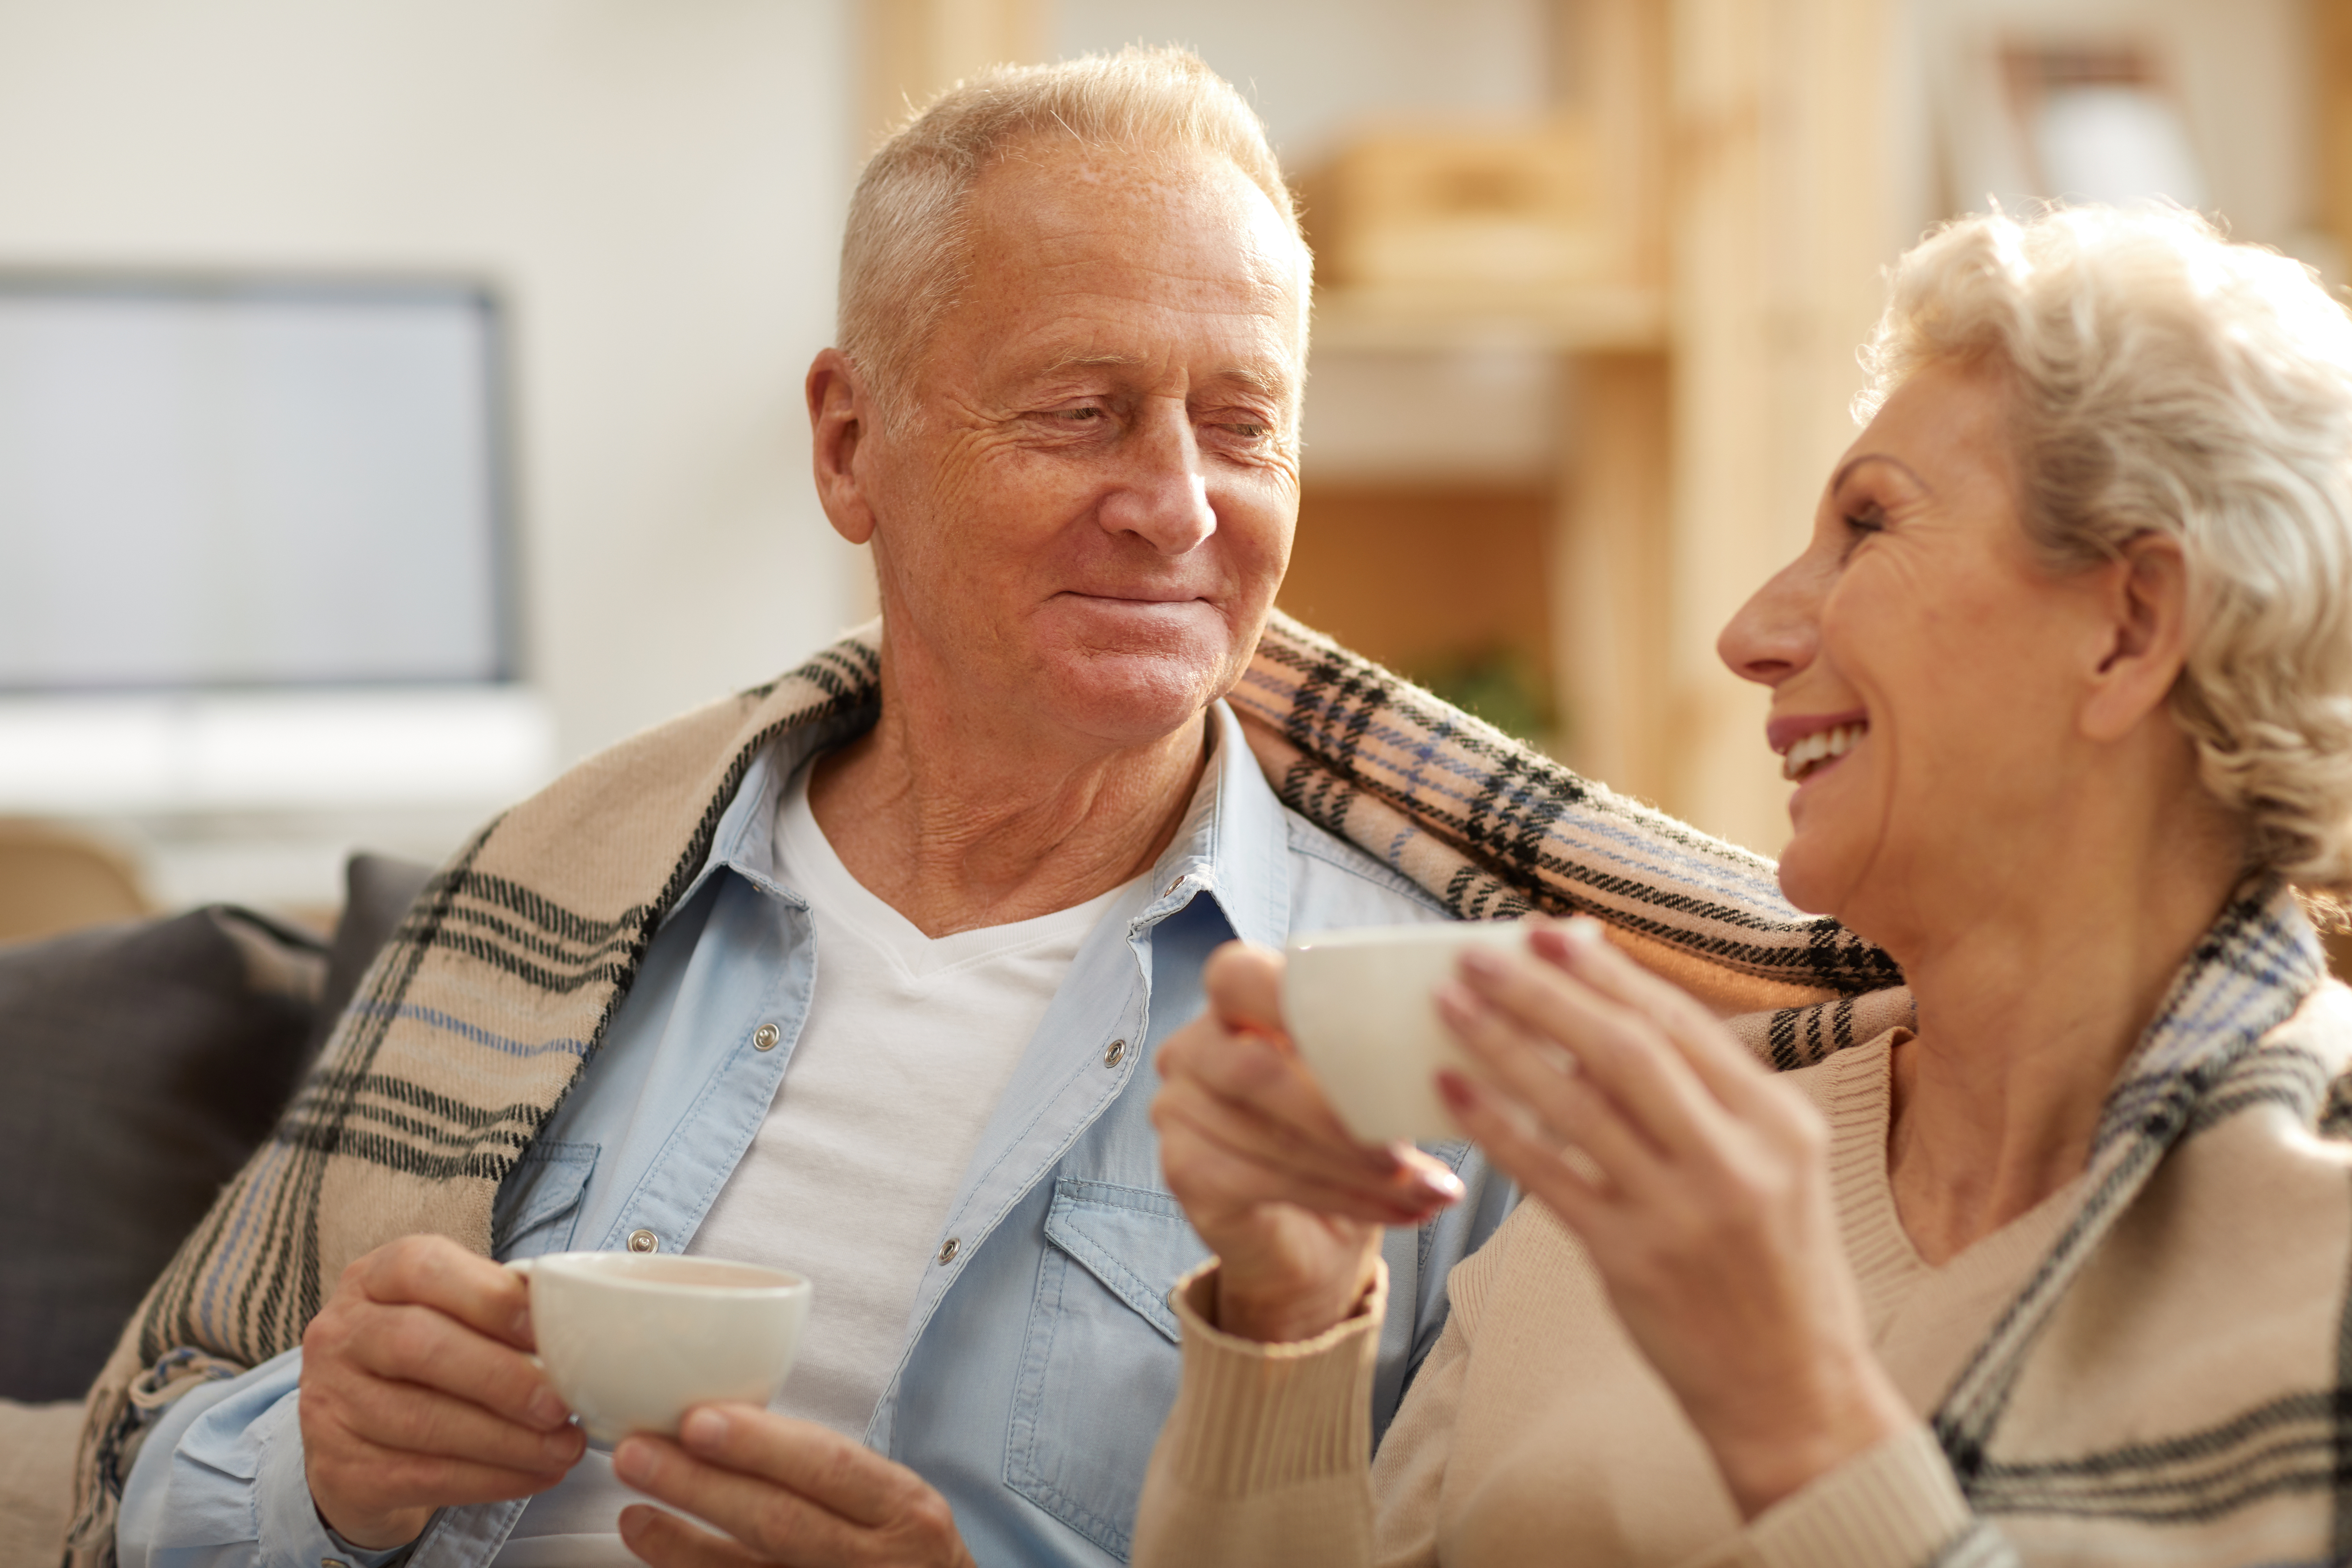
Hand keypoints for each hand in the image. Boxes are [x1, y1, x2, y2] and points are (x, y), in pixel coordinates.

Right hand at [300, 1234, 585, 1547]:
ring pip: (423, 1420)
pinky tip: (536, 1475)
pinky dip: (490, 1479)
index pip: (422, 1267)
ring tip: (564, 1447)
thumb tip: (574, 1320)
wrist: (352, 1437)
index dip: (488, 1297)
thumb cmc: (423, 1360)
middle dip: (501, 1377)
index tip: (544, 1330)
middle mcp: (341, 1334)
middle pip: (417, 1344)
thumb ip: (497, 1307)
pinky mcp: (340, 1468)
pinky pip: (423, 1475)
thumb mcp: (448, 1314)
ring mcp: (330, 1402)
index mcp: (374, 1278)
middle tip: (561, 1404)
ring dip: (507, 1439)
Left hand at [613, 1405, 973, 1567]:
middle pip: (780, 1522)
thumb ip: (828, 1474)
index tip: (696, 1420)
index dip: (760, 1443)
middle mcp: (876, 1559)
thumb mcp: (892, 1502)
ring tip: (631, 1514)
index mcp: (903, 1508)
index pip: (828, 1466)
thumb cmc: (905, 1550)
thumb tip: (727, 1426)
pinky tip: (660, 1561)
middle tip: (638, 1454)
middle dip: (702, 1487)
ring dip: (682, 1546)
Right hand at [1150, 941, 1464, 1343]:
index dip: (1290, 996)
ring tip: (1427, 1189)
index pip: (1239, 976)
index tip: (1365, 1031)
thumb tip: (1463, 1042)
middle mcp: (1193, 1050)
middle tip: (1404, 1150)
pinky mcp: (1184, 1172)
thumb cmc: (1346, 1140)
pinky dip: (1344, 1199)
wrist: (1311, 1239)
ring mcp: (1178, 1111)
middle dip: (1337, 1114)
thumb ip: (1383, 1047)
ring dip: (1356, 1170)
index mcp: (1234, 1005)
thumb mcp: (1366, 1081)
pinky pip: (1263, 1181)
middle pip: (1254, 1068)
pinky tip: (1402, 1212)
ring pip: (1269, 1135)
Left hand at [1434, 919, 1910, 1518]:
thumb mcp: (1784, 1169)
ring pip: (1576, 1105)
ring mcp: (1680, 1212)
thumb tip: (1619, 1014)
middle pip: (1624, 1050)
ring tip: (1449, 1006)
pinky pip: (1548, 1176)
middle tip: (1477, 957)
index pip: (1680, 1024)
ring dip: (1505, 1046)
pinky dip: (1496, 1127)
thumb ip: (1715, 1098)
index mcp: (1780, 1123)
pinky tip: (1453, 1089)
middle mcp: (1736, 1160)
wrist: (1794, 1391)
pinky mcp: (1630, 1260)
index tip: (1545, 934)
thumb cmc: (1780, 1270)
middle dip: (1545, 994)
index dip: (1606, 974)